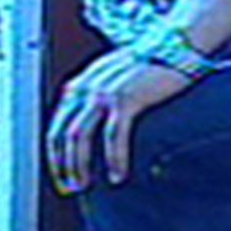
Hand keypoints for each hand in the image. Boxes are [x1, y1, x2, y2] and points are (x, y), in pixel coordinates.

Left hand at [45, 47, 192, 193]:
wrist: (174, 44)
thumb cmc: (152, 62)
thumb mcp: (115, 76)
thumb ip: (100, 94)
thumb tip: (98, 120)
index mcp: (81, 84)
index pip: (56, 125)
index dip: (56, 155)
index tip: (63, 175)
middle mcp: (86, 88)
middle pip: (62, 134)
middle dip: (63, 165)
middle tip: (72, 186)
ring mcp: (104, 93)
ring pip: (78, 137)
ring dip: (79, 165)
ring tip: (87, 184)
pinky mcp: (126, 99)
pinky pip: (113, 136)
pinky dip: (114, 159)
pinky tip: (118, 174)